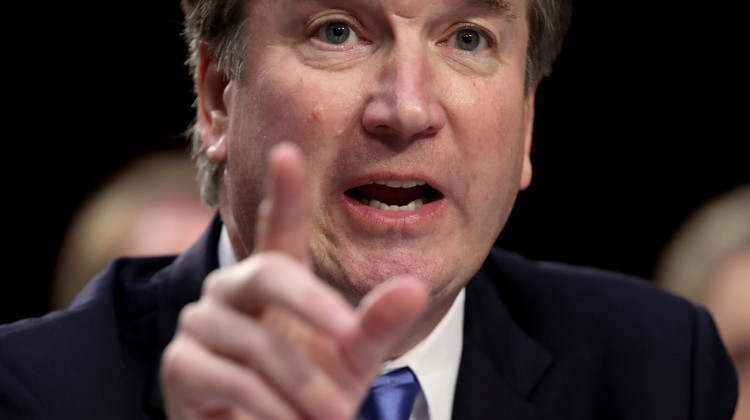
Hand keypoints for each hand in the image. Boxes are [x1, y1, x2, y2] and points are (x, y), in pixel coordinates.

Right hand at [160, 142, 428, 419]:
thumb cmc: (313, 394)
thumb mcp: (354, 358)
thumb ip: (379, 323)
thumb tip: (414, 287)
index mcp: (274, 281)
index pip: (277, 228)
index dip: (283, 193)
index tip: (289, 152)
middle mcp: (232, 290)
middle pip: (269, 273)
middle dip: (313, 307)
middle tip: (348, 339)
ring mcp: (200, 324)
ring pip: (257, 339)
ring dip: (302, 384)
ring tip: (334, 415)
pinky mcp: (180, 365)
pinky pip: (230, 378)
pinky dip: (268, 408)